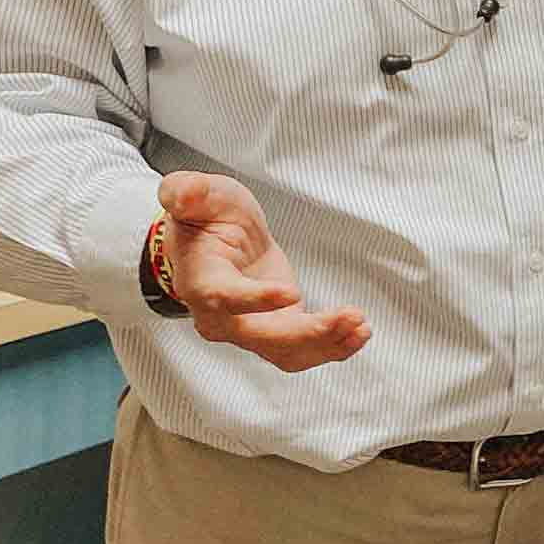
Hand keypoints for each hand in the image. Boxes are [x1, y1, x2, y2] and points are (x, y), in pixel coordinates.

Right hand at [156, 171, 370, 370]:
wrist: (215, 243)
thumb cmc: (205, 220)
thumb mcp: (199, 195)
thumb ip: (188, 191)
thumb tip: (183, 194)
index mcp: (201, 281)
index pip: (225, 297)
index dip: (256, 299)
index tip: (290, 293)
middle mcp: (220, 316)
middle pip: (262, 337)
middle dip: (307, 332)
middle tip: (347, 316)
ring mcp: (248, 329)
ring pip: (285, 352)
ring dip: (326, 344)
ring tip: (360, 326)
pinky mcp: (274, 330)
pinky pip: (302, 350)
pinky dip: (332, 346)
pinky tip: (358, 334)